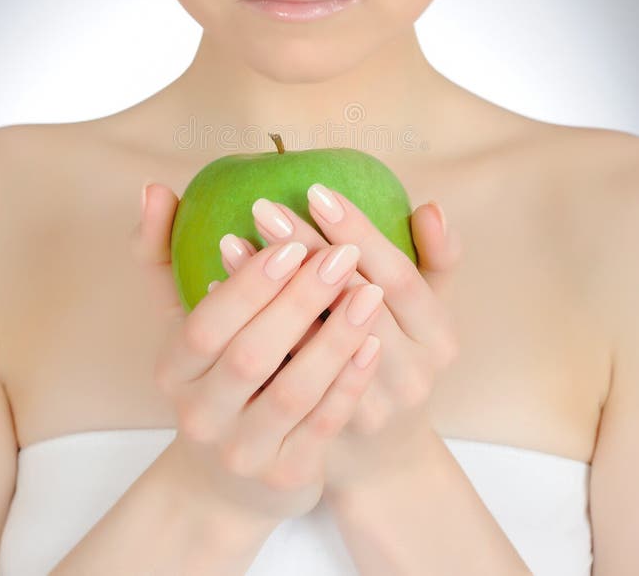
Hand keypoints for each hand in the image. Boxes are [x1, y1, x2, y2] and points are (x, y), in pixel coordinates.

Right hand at [130, 181, 385, 522]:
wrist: (228, 480)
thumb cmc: (212, 379)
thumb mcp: (182, 325)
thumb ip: (164, 256)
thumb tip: (154, 188)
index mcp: (173, 371)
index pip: (205, 327)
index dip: (248, 285)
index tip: (290, 242)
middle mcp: (201, 417)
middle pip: (251, 356)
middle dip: (299, 302)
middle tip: (342, 255)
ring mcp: (244, 452)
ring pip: (293, 392)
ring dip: (335, 339)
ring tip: (370, 292)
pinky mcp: (286, 475)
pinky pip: (323, 426)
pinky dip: (349, 383)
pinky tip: (375, 344)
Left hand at [218, 183, 462, 492]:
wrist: (382, 461)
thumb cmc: (402, 361)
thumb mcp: (428, 313)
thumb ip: (437, 260)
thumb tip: (432, 207)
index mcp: (438, 338)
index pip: (399, 276)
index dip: (360, 232)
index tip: (317, 191)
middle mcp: (410, 377)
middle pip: (353, 305)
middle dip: (307, 251)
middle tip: (263, 206)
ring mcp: (366, 414)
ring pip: (311, 345)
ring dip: (268, 293)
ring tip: (229, 241)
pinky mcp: (321, 438)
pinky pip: (279, 380)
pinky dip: (247, 335)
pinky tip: (215, 294)